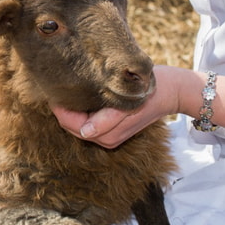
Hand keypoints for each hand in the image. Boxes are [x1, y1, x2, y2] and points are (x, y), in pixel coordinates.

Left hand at [52, 66, 180, 147]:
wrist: (172, 91)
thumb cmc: (148, 93)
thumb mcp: (127, 104)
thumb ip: (106, 120)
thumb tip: (85, 131)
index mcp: (105, 135)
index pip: (69, 123)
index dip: (58, 107)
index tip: (52, 88)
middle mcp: (104, 139)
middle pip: (70, 125)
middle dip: (61, 108)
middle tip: (54, 85)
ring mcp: (108, 135)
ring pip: (77, 123)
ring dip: (70, 109)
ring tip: (65, 88)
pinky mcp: (112, 128)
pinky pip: (87, 120)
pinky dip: (80, 109)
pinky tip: (79, 94)